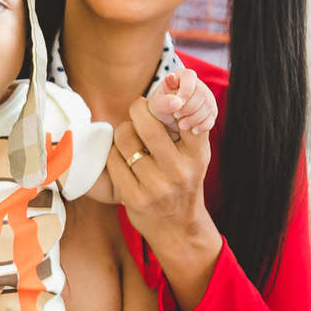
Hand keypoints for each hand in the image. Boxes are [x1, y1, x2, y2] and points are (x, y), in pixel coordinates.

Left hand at [107, 96, 221, 309]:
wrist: (178, 227)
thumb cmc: (182, 180)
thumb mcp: (195, 154)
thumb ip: (186, 125)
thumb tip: (169, 83)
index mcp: (197, 153)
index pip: (185, 113)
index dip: (167, 99)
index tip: (162, 97)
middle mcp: (179, 170)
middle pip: (146, 122)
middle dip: (136, 110)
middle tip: (137, 112)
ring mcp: (157, 186)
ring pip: (125, 139)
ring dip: (122, 133)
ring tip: (130, 139)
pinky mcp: (134, 199)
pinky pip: (113, 161)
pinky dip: (114, 156)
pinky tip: (123, 160)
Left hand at [147, 70, 217, 138]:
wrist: (168, 118)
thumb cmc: (161, 106)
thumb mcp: (156, 104)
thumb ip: (163, 102)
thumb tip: (177, 102)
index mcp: (183, 76)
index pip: (189, 77)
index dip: (185, 91)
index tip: (177, 104)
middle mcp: (199, 85)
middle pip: (201, 94)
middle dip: (188, 108)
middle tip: (176, 116)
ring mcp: (207, 98)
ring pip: (208, 107)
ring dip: (194, 119)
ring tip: (181, 125)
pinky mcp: (211, 112)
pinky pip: (212, 119)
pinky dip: (202, 126)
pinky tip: (192, 130)